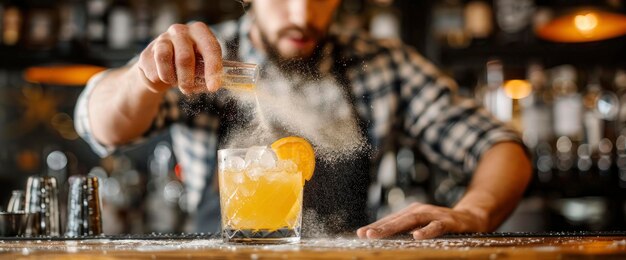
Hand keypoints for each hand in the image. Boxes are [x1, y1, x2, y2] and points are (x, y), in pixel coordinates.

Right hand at [136, 22, 222, 93]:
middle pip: (184, 57)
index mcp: (200, 31)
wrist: (164, 68)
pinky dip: (159, 80)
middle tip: (188, 90)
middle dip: (187, 80)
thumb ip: (209, 74)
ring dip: (171, 78)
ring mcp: (162, 39)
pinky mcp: (147, 52)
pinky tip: (163, 78)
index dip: (213, 69)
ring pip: (164, 59)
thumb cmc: (191, 66)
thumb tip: (212, 85)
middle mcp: (180, 31)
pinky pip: (152, 71)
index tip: (213, 87)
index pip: (210, 49)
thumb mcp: (203, 67)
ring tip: (175, 83)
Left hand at [356, 202, 488, 239]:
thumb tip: (385, 239)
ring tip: (380, 235)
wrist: (470, 218)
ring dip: (394, 228)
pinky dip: (426, 231)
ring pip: (411, 221)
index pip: (389, 220)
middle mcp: (419, 210)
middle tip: (365, 235)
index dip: (375, 226)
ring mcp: (433, 214)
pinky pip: (436, 226)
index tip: (359, 234)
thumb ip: (405, 231)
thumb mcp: (421, 227)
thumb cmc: (441, 224)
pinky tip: (416, 236)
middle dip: (379, 228)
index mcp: (410, 213)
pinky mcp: (448, 221)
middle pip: (396, 220)